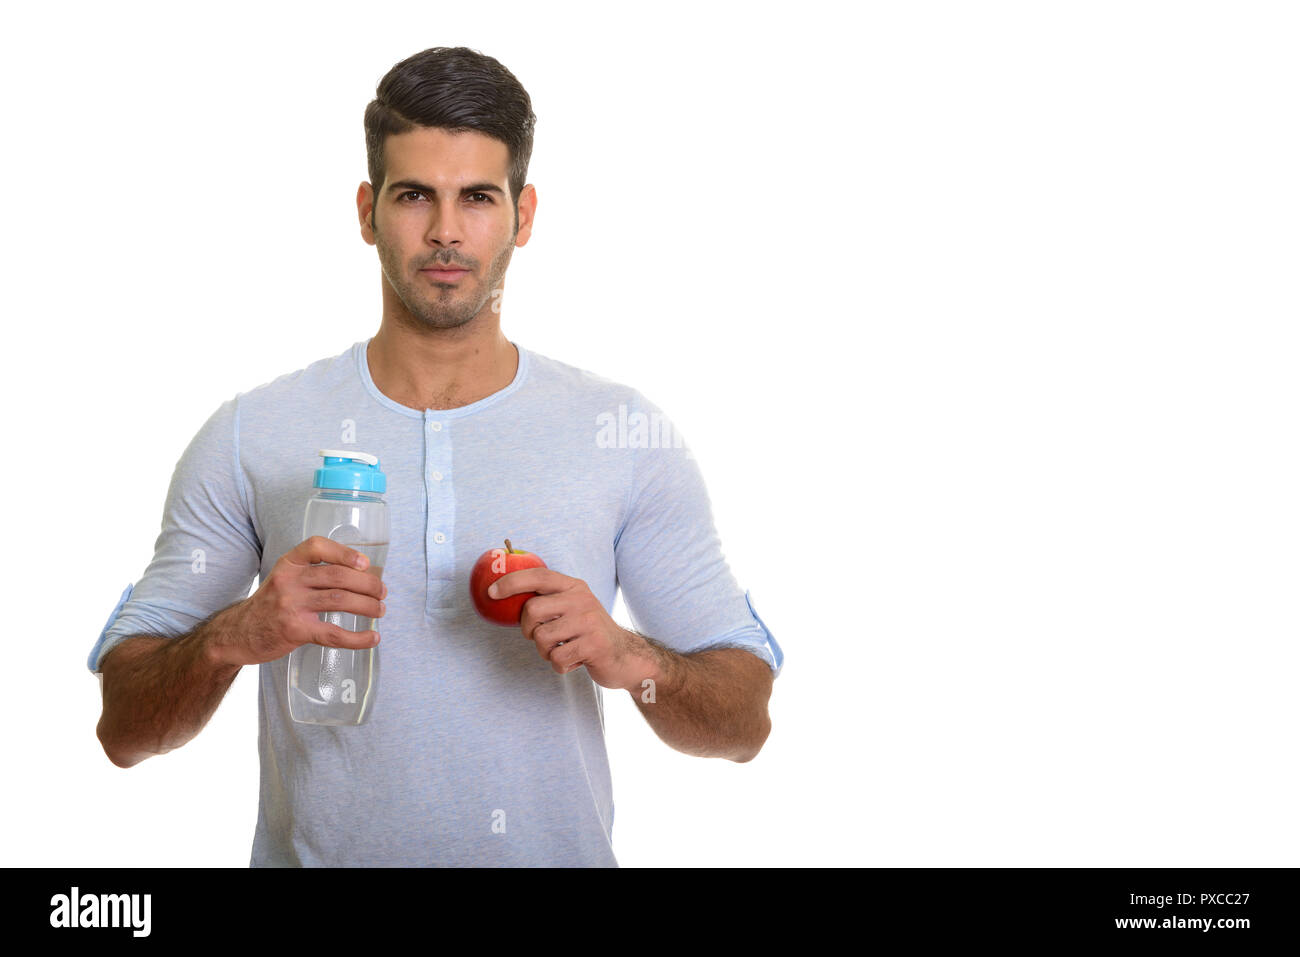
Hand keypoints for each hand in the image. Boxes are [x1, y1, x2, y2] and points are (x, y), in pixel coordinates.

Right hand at [213, 536, 386, 666]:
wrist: (237, 633)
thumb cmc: (270, 604)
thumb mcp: (284, 578)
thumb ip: (313, 573)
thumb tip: (360, 575)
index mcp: (288, 564)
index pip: (317, 546)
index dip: (344, 552)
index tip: (365, 564)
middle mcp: (289, 581)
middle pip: (337, 576)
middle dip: (367, 584)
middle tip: (382, 592)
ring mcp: (291, 606)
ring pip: (339, 600)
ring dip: (367, 605)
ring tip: (380, 610)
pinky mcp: (295, 630)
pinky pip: (333, 633)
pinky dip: (357, 637)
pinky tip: (372, 638)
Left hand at [491, 568, 658, 690]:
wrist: (624, 655)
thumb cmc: (588, 632)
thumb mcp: (572, 608)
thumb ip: (548, 600)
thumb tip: (504, 597)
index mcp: (574, 586)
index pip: (538, 575)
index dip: (511, 582)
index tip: (491, 592)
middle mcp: (582, 600)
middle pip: (532, 610)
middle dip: (528, 630)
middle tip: (539, 636)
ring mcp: (588, 622)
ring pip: (541, 638)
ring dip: (545, 652)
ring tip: (562, 650)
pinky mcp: (593, 645)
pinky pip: (557, 658)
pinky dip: (559, 665)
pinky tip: (574, 661)